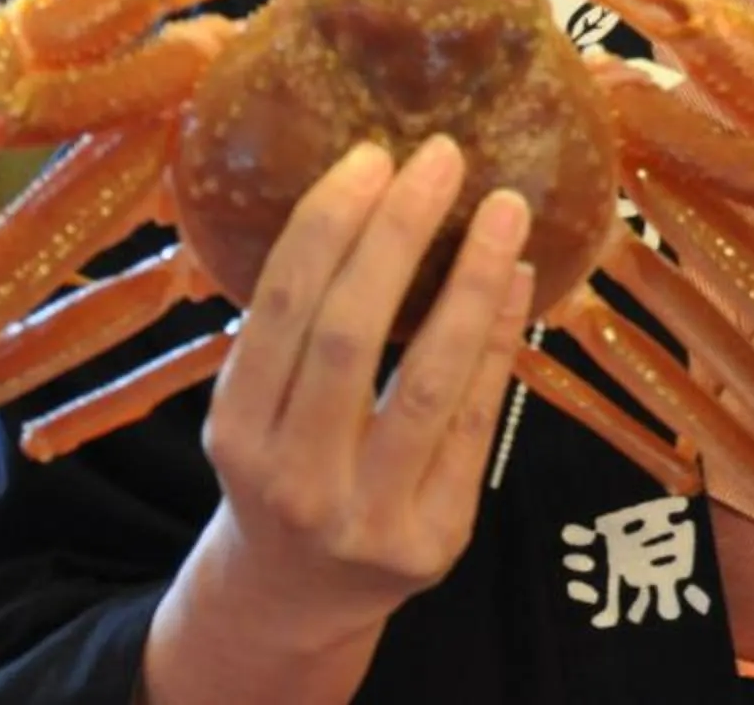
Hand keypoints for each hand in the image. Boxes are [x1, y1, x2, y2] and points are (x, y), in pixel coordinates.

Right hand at [145, 138, 537, 698]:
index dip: (327, 226)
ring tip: (505, 209)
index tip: (371, 155)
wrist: (299, 598)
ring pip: (428, 380)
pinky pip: (476, 422)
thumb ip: (289, 329)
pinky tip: (519, 279)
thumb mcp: (254, 409)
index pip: (281, 310)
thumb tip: (361, 188)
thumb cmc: (283, 467)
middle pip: (350, 336)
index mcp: (234, 432)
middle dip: (398, 234)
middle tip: (441, 156)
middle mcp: (294, 478)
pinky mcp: (434, 538)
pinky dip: (499, 341)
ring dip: (472, 282)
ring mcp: (367, 515)